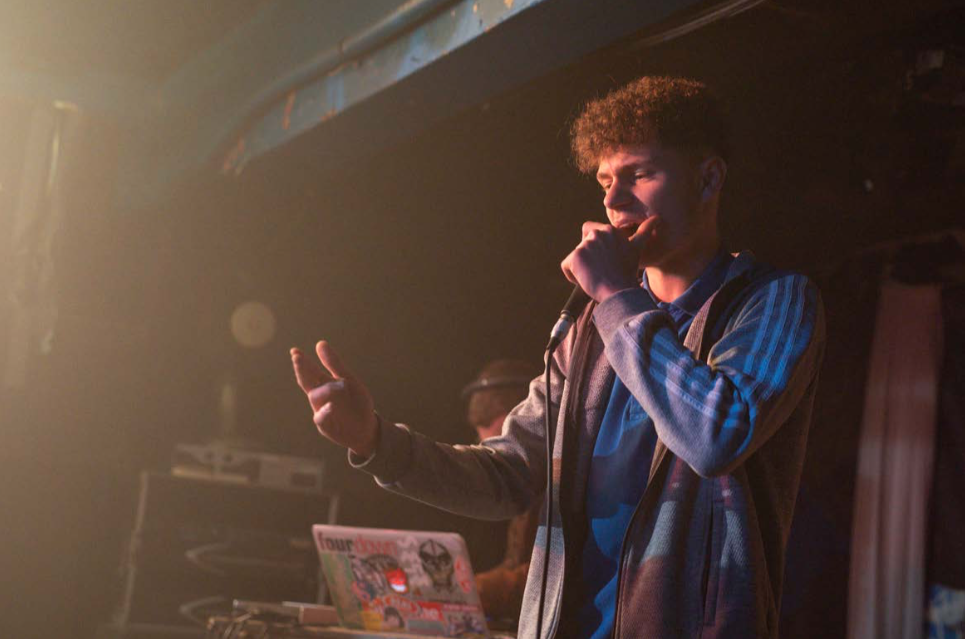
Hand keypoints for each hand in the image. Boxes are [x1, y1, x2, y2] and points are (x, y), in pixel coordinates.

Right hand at [290, 341, 378, 457]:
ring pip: (316, 397)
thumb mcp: (349, 380)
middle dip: (302, 369)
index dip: (302, 361)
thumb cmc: (356, 403)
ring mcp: (320, 410)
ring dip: (327, 389)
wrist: (366, 427)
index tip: (295, 351)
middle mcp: (319, 396)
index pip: (310, 371)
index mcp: (324, 384)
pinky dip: (325, 411)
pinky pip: (321, 417)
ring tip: (342, 386)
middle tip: (297, 357)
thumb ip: (334, 363)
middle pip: (307, 381)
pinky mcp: (325, 426)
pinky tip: (331, 405)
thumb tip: (320, 343)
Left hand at [560, 216, 661, 301]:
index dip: (596, 249)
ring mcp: (584, 245)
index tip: (607, 261)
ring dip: (582, 268)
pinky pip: (566, 267)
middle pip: (582, 245)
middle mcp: (596, 234)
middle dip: (588, 257)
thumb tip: (657, 218)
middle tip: (602, 270)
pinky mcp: (574, 258)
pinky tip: (586, 281)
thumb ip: (645, 232)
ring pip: (575, 257)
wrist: (620, 291)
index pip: (591, 233)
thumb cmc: (627, 272)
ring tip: (597, 276)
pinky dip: (572, 276)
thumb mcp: (637, 248)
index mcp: (609, 230)